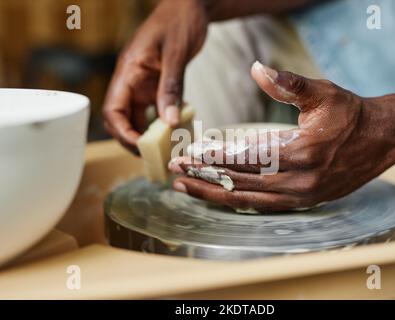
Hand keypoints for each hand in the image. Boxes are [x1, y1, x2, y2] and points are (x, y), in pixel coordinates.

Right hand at [103, 0, 207, 153]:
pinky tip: (174, 130)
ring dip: (147, 134)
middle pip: (121, 118)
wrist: (190, 7)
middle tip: (152, 155)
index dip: (122, 132)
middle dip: (132, 139)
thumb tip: (169, 123)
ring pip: (137, 116)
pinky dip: (161, 122)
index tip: (140, 148)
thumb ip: (171, 88)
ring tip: (163, 150)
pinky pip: (154, 109)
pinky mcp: (156, 85)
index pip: (113, 109)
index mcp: (128, 71)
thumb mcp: (176, 55)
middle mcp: (132, 80)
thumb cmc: (179, 21)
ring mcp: (144, 83)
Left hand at [169, 62, 394, 211]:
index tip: (188, 153)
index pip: (246, 158)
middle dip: (205, 176)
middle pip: (240, 183)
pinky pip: (263, 207)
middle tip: (176, 172)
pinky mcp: (304, 202)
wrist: (381, 139)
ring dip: (215, 194)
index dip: (214, 156)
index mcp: (302, 152)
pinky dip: (237, 201)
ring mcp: (302, 197)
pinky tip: (218, 196)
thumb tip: (257, 69)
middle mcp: (300, 181)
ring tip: (187, 188)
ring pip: (248, 201)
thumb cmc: (351, 114)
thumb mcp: (323, 93)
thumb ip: (288, 84)